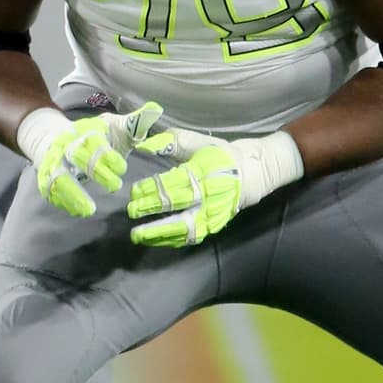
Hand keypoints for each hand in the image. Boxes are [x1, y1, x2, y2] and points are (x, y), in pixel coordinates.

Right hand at [17, 103, 171, 217]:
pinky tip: (77, 211)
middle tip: (114, 187)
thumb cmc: (95, 136)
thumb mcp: (115, 127)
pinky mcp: (45, 176)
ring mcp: (52, 161)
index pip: (93, 139)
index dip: (107, 154)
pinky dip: (62, 201)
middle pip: (76, 155)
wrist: (54, 138)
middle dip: (94, 171)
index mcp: (85, 130)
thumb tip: (155, 109)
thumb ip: (134, 123)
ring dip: (73, 193)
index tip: (122, 167)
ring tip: (89, 210)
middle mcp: (66, 144)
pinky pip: (49, 189)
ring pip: (57, 175)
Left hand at [127, 129, 302, 248]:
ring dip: (159, 232)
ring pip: (184, 227)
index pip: (174, 182)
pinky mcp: (214, 226)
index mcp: (204, 171)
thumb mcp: (199, 142)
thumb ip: (172, 142)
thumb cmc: (220, 155)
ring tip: (138, 235)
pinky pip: (191, 237)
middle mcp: (209, 195)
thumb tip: (145, 146)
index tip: (134, 191)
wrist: (252, 174)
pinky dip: (172, 240)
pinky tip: (155, 240)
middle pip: (176, 205)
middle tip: (130, 212)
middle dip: (151, 209)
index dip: (152, 188)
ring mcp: (212, 213)